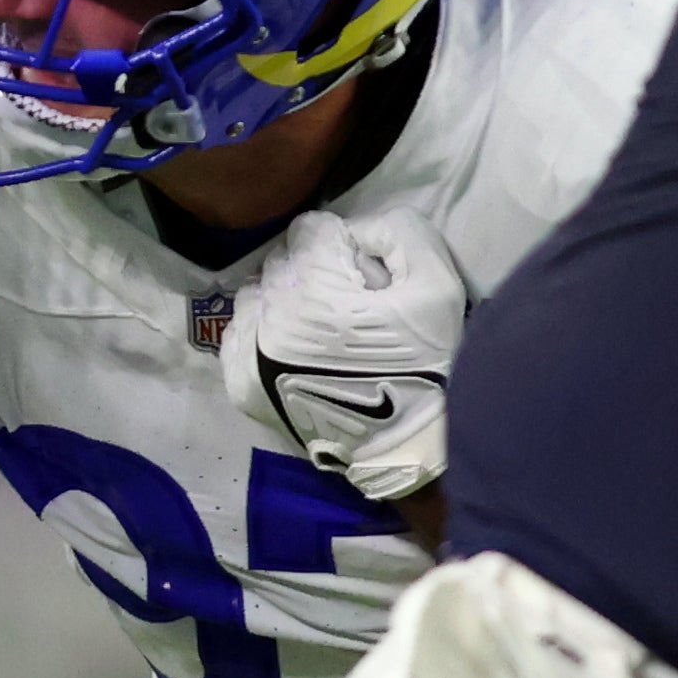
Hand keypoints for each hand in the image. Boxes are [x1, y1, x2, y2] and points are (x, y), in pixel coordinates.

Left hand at [216, 205, 467, 505]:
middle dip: (316, 269)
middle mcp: (269, 313)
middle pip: (283, 258)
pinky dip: (263, 332)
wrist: (407, 449)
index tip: (367, 275)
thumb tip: (357, 229)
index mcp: (313, 286)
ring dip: (286, 297)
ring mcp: (248, 351)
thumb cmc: (427, 366)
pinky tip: (296, 349)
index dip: (346, 246)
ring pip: (257, 292)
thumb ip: (399, 233)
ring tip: (322, 326)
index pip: (312, 229)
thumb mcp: (438, 285)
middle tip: (350, 302)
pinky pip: (239, 333)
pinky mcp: (241, 382)